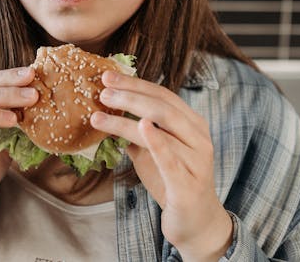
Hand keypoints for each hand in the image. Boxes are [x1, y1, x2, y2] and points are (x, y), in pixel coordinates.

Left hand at [90, 71, 232, 261]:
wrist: (196, 223)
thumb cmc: (172, 182)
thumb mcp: (151, 152)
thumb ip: (136, 132)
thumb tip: (105, 111)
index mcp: (192, 123)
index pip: (162, 95)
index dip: (134, 83)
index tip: (107, 76)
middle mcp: (198, 137)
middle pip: (162, 107)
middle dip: (130, 95)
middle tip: (102, 91)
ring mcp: (197, 160)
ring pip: (161, 129)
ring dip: (126, 120)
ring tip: (100, 115)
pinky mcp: (188, 184)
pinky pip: (171, 159)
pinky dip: (156, 141)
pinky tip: (141, 127)